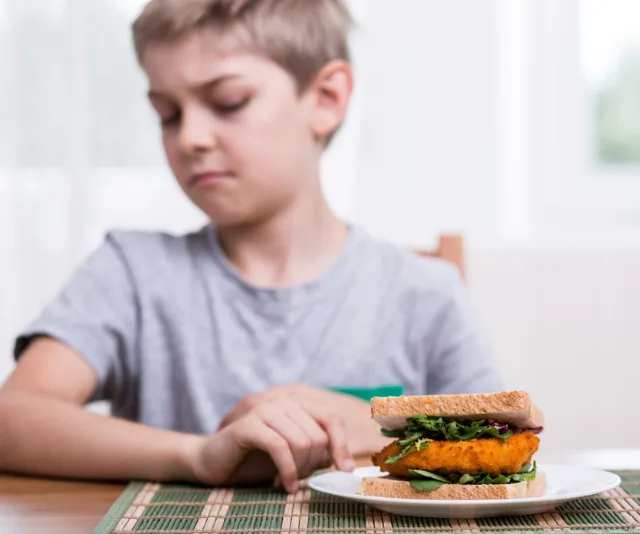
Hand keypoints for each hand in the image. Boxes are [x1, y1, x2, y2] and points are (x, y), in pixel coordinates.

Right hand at [184, 397, 353, 492]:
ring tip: (287, 481)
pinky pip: (280, 447)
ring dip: (298, 471)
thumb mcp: (294, 454)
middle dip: (312, 464)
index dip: (341, 446)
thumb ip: (317, 451)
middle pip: (318, 436)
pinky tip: (283, 485)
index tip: (344, 470)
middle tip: (298, 478)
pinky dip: (287, 471)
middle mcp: (284, 401)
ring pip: (302, 442)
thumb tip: (345, 462)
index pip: (332, 419)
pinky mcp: (250, 424)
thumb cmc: (257, 458)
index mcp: (297, 403)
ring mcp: (266, 409)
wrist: (213, 460)